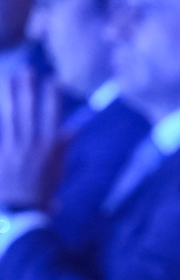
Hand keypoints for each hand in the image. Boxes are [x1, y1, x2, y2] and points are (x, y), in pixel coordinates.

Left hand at [0, 66, 66, 208]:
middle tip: (26, 71)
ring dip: (10, 94)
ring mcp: (14, 146)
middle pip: (29, 110)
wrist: (21, 208)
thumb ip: (62, 148)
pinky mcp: (2, 151)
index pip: (53, 115)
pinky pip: (0, 127)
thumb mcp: (58, 170)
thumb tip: (71, 129)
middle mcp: (32, 143)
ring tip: (9, 78)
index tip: (53, 80)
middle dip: (28, 88)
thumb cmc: (42, 191)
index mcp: (50, 147)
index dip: (53, 96)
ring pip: (11, 114)